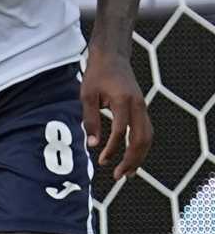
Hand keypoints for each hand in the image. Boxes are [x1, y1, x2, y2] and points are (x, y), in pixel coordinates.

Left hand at [81, 49, 151, 180]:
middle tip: (119, 176)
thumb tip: (92, 145)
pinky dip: (140, 147)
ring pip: (148, 137)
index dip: (112, 147)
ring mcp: (143, 107)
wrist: (112, 57)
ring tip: (128, 173)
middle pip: (141, 138)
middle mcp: (138, 105)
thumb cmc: (96, 75)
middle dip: (131, 159)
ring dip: (139, 156)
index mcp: (124, 100)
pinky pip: (146, 131)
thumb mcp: (87, 96)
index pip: (121, 130)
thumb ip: (90, 120)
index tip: (102, 160)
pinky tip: (131, 158)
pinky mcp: (142, 109)